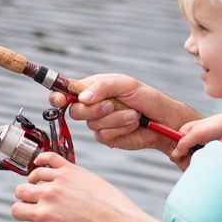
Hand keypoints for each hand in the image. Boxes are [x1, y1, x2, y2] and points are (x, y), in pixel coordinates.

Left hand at [10, 153, 155, 221]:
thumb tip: (38, 161)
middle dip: (24, 211)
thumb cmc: (107, 208)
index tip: (34, 199)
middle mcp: (46, 206)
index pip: (23, 188)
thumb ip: (60, 168)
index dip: (29, 195)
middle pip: (17, 207)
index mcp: (54, 187)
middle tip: (36, 216)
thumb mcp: (84, 178)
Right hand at [56, 73, 196, 153]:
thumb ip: (101, 87)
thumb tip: (82, 98)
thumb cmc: (146, 97)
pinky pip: (104, 135)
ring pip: (92, 124)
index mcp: (92, 89)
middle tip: (111, 104)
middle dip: (94, 109)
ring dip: (115, 118)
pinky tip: (132, 124)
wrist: (163, 119)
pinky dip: (120, 128)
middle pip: (75, 111)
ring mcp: (99, 123)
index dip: (58, 97)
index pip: (66, 92)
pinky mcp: (108, 138)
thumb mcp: (124, 84)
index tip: (60, 100)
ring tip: (132, 114)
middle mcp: (92, 106)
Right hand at [169, 113, 221, 165]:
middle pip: (180, 156)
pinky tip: (206, 162)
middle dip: (185, 161)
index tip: (183, 159)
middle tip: (193, 162)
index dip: (176, 154)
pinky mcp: (206, 153)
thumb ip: (184, 143)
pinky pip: (199, 162)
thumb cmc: (216, 126)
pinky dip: (201, 163)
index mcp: (185, 132)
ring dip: (194, 162)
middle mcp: (190, 140)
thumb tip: (173, 154)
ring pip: (189, 161)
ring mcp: (198, 147)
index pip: (173, 147)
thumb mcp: (197, 133)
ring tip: (203, 160)